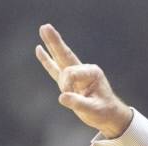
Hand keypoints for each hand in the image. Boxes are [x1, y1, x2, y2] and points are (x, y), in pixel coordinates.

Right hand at [35, 24, 132, 138]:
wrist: (109, 116)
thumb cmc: (104, 112)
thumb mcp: (94, 110)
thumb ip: (78, 103)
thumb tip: (62, 97)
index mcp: (92, 73)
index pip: (71, 73)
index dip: (66, 85)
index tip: (68, 97)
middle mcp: (84, 70)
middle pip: (66, 55)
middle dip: (56, 42)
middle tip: (45, 26)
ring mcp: (76, 75)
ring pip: (60, 59)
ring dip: (51, 45)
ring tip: (44, 28)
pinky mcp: (69, 81)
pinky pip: (55, 69)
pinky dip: (47, 60)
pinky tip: (39, 49)